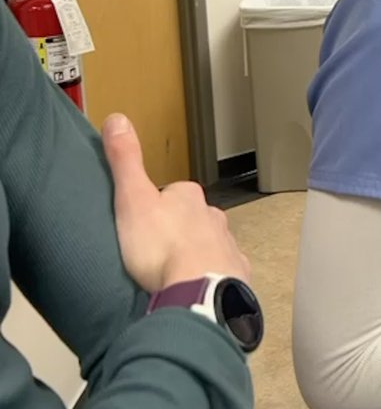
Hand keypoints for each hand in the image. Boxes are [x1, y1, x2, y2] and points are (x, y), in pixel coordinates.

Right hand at [104, 114, 250, 291]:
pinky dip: (211, 275)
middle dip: (177, 231)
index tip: (141, 222)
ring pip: (209, 243)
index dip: (155, 207)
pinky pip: (222, 270)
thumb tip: (117, 119)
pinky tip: (197, 285)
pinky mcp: (235, 274)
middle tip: (154, 251)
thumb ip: (126, 161)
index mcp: (189, 197)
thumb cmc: (161, 248)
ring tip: (172, 272)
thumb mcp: (133, 198)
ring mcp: (228, 245)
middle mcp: (214, 216)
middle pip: (193, 219)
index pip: (172, 193)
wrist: (197, 290)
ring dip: (194, 253)